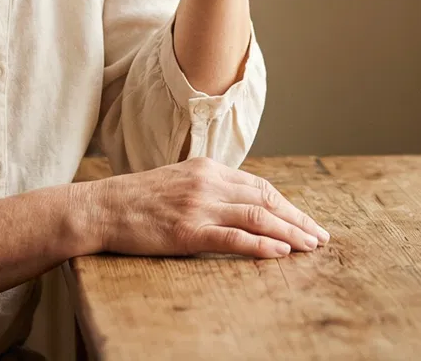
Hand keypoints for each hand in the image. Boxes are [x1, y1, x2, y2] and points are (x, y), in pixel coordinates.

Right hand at [84, 157, 329, 258]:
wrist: (100, 208)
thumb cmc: (137, 200)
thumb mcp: (178, 182)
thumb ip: (209, 189)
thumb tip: (241, 204)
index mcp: (208, 168)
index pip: (259, 186)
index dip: (288, 205)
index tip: (306, 221)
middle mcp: (208, 182)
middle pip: (266, 199)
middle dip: (298, 219)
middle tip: (320, 237)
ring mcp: (198, 206)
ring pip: (256, 218)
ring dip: (289, 233)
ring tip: (310, 247)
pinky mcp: (187, 230)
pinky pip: (232, 238)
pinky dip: (260, 245)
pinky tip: (280, 252)